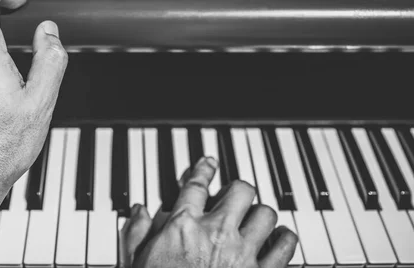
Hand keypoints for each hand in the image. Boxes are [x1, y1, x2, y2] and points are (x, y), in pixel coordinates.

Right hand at [122, 157, 297, 267]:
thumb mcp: (136, 262)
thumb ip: (137, 233)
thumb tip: (139, 212)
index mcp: (184, 227)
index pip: (197, 185)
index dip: (204, 169)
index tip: (209, 163)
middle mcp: (216, 233)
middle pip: (241, 191)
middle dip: (238, 190)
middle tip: (235, 196)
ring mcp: (242, 254)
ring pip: (266, 214)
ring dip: (261, 215)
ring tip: (256, 219)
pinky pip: (285, 246)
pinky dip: (285, 239)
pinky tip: (279, 239)